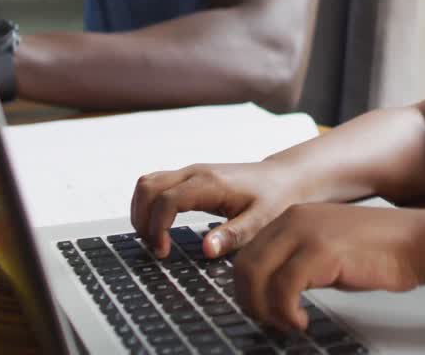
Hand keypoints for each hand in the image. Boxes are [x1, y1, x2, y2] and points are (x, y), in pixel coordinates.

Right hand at [130, 161, 302, 259]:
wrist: (283, 179)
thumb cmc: (274, 200)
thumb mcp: (260, 222)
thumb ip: (233, 235)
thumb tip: (206, 250)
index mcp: (210, 184)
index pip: (167, 201)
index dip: (157, 228)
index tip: (164, 252)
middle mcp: (195, 173)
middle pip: (148, 188)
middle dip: (142, 220)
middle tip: (156, 248)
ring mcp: (190, 172)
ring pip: (147, 183)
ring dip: (141, 212)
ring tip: (154, 240)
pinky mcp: (189, 177)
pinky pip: (155, 184)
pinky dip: (148, 205)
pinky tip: (158, 227)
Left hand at [233, 203, 424, 330]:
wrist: (414, 242)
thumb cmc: (379, 251)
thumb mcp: (327, 251)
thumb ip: (298, 264)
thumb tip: (273, 292)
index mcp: (292, 217)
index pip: (247, 254)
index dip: (246, 289)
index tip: (259, 310)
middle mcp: (294, 219)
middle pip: (244, 266)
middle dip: (250, 302)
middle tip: (268, 322)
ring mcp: (305, 233)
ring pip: (257, 277)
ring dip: (266, 310)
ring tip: (286, 324)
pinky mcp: (320, 251)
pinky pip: (283, 288)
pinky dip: (286, 312)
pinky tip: (301, 321)